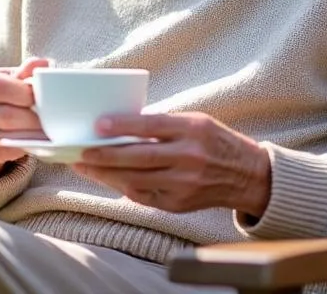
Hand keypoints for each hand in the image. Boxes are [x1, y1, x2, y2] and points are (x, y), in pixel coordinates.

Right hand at [0, 58, 50, 177]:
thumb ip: (26, 72)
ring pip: (2, 137)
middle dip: (31, 119)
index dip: (23, 93)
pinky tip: (29, 144)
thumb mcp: (12, 78)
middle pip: (4, 115)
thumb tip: (43, 64)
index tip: (41, 98)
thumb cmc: (3, 94)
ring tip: (45, 134)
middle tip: (51, 122)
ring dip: (27, 137)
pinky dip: (17, 150)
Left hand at [72, 112, 271, 215]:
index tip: (98, 125)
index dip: (123, 125)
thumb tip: (119, 126)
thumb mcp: (194, 122)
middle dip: (105, 156)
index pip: (151, 126)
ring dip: (106, 174)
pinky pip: (144, 196)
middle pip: (139, 157)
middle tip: (80, 152)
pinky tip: (106, 179)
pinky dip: (122, 187)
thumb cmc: (213, 141)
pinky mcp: (179, 204)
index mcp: (192, 130)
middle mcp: (189, 158)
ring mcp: (184, 184)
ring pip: (137, 180)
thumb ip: (161, 124)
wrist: (247, 175)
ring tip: (84, 166)